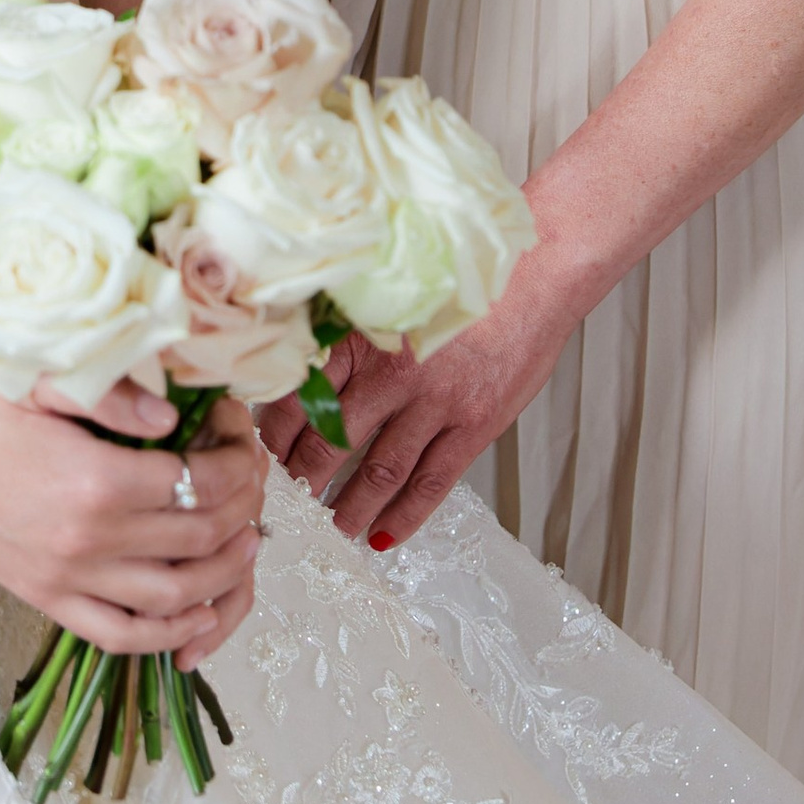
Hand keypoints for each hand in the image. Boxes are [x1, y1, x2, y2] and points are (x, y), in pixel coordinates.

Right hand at [0, 371, 265, 662]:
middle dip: (243, 505)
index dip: (234, 456)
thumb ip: (112, 392)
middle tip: (252, 475)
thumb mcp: (40, 376)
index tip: (235, 430)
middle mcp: (88, 539)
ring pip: (176, 594)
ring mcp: (68, 578)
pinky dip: (171, 633)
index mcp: (95, 478)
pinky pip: (122, 634)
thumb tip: (172, 417)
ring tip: (247, 537)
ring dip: (227, 571)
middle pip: (200, 536)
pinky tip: (199, 613)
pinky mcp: (46, 600)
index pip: (200, 479)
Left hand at [260, 281, 570, 552]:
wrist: (536, 270)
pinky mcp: (474, 425)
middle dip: (305, 475)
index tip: (267, 449)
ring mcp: (435, 403)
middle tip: (290, 497)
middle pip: (331, 438)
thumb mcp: (392, 293)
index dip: (278, 429)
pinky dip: (404, 515)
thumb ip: (353, 329)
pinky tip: (385, 534)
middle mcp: (393, 372)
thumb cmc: (465, 278)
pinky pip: (430, 483)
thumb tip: (308, 362)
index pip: (301, 392)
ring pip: (378, 470)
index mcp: (364, 335)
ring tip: (335, 525)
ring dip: (350, 505)